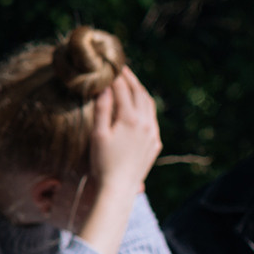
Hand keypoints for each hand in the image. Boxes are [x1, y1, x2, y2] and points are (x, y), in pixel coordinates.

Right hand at [85, 66, 162, 194]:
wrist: (119, 187)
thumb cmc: (102, 161)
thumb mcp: (98, 134)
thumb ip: (103, 109)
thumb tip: (105, 87)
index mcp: (130, 119)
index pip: (123, 90)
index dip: (116, 77)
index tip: (109, 66)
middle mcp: (146, 124)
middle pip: (140, 93)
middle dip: (130, 79)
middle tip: (121, 68)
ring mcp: (153, 134)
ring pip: (149, 105)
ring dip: (140, 91)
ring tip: (130, 82)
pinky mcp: (155, 143)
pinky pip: (152, 118)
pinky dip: (145, 106)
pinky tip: (138, 106)